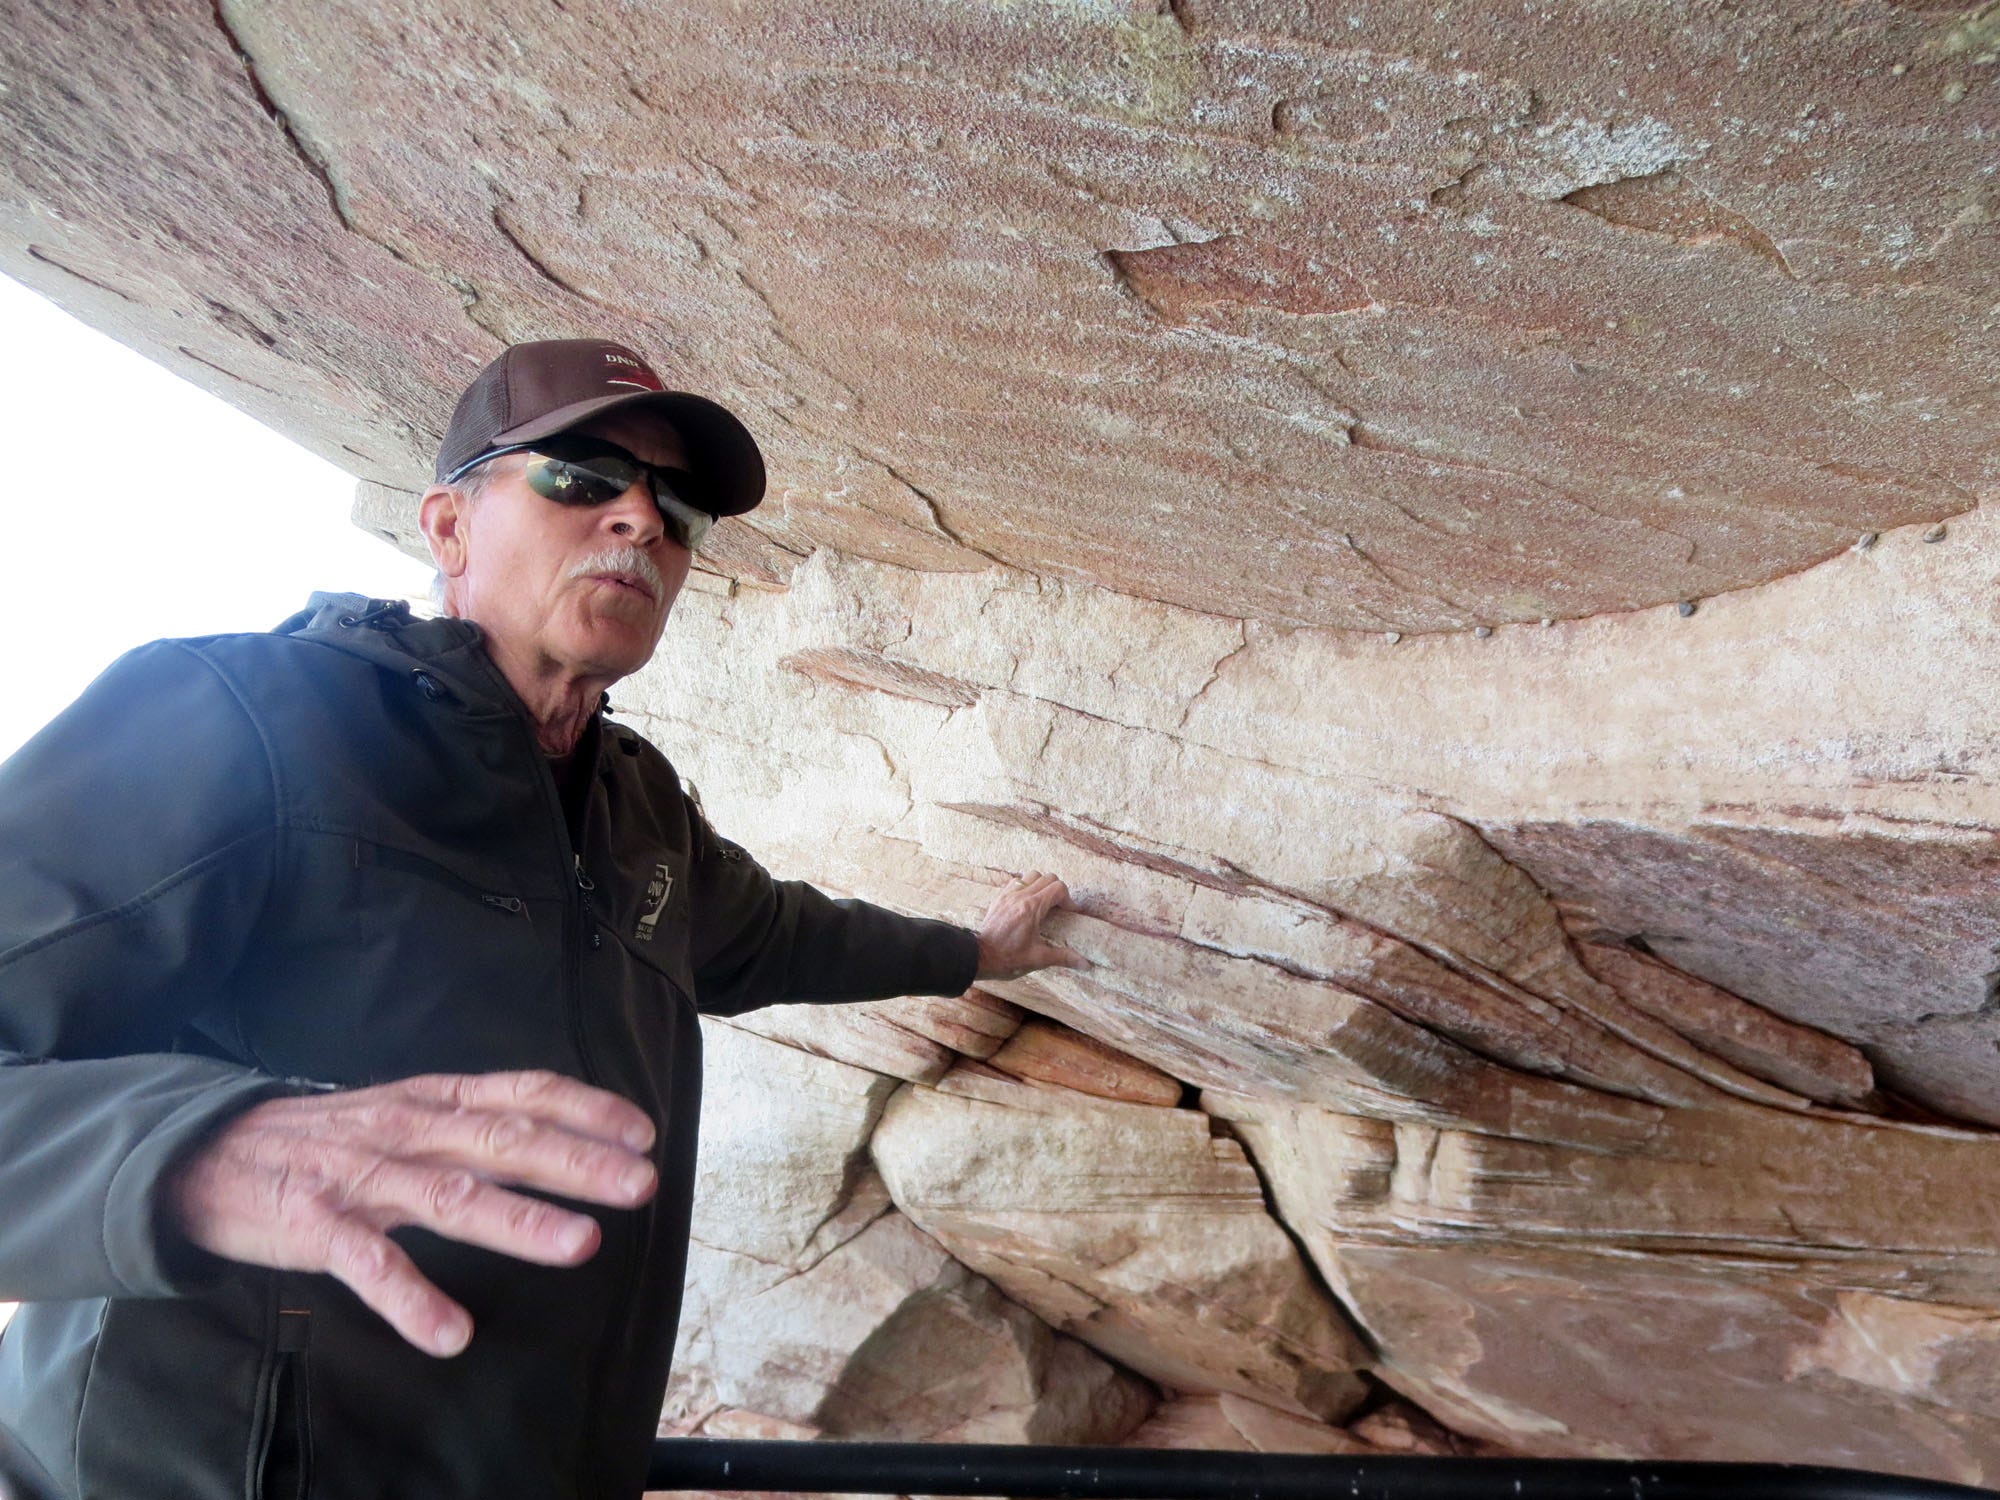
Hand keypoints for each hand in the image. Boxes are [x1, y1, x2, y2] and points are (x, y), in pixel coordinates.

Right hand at [169, 1070, 656, 1358]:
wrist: (205, 1152)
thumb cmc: (326, 1137)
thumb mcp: (405, 1110)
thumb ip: (473, 1120)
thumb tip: (558, 1134)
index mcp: (433, 1099)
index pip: (520, 1093)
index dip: (584, 1109)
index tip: (642, 1132)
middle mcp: (406, 1129)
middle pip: (502, 1141)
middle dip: (575, 1161)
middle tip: (638, 1182)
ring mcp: (361, 1176)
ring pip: (449, 1195)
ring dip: (518, 1221)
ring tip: (580, 1245)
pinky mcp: (315, 1225)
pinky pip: (369, 1264)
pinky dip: (410, 1299)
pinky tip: (450, 1333)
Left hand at [975, 872, 1088, 979]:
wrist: (979, 957)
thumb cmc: (1007, 959)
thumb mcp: (1038, 959)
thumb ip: (1063, 957)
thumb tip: (1086, 964)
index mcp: (1032, 909)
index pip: (1058, 888)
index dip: (1068, 899)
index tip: (1070, 912)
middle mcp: (1020, 896)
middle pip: (1048, 878)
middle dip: (1058, 890)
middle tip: (1059, 907)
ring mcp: (1008, 895)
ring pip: (1032, 875)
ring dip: (1042, 885)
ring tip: (1044, 902)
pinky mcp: (999, 898)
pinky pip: (1017, 881)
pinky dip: (1026, 886)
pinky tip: (1027, 902)